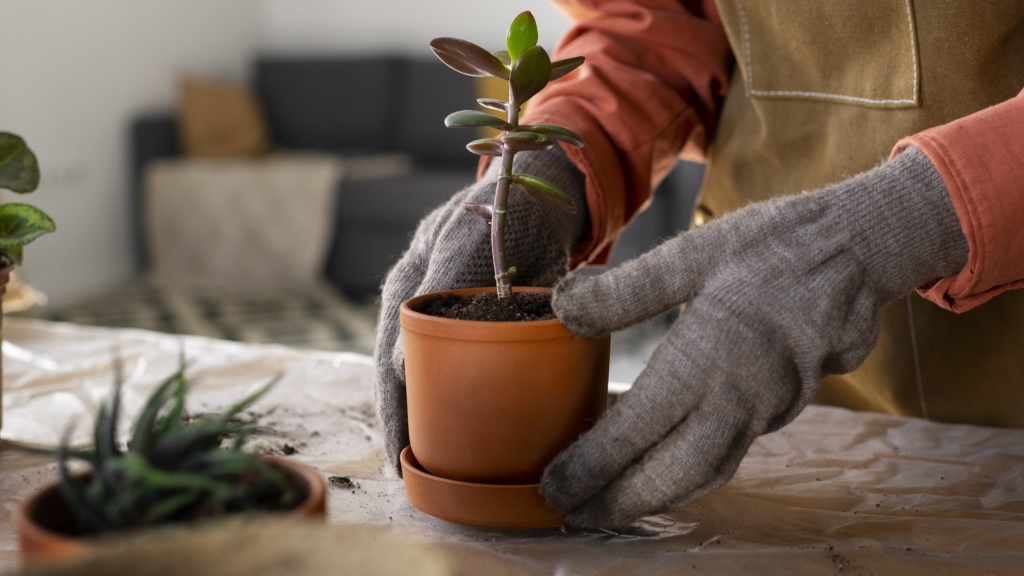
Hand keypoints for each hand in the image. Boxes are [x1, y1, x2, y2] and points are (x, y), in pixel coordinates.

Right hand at [374, 146, 587, 472]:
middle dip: (412, 429)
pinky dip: (475, 399)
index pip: (387, 369)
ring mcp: (452, 318)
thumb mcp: (467, 244)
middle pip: (407, 382)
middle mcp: (420, 311)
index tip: (399, 462)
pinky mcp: (486, 323)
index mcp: (404, 293)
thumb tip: (394, 365)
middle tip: (423, 478)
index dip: (392, 417)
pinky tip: (486, 428)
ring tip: (449, 467)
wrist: (545, 191)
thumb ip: (435, 293)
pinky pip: (472, 369)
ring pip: (439, 380)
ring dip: (442, 420)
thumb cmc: (503, 210)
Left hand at [540, 147, 968, 527]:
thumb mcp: (695, 253)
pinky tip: (667, 467)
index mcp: (708, 359)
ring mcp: (767, 409)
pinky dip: (693, 474)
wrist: (862, 248)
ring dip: (657, 496)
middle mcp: (740, 397)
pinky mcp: (785, 408)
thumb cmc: (776, 244)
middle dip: (620, 501)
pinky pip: (732, 454)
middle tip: (573, 513)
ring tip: (612, 504)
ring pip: (707, 473)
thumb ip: (627, 289)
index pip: (636, 430)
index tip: (553, 487)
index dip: (591, 465)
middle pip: (673, 474)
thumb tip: (561, 306)